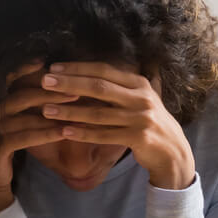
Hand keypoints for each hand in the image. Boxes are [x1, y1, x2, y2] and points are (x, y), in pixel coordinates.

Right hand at [0, 62, 78, 215]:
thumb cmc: (6, 154)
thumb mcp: (15, 128)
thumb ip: (26, 109)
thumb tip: (52, 89)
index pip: (9, 81)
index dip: (24, 70)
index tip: (45, 61)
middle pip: (20, 95)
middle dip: (50, 90)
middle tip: (75, 88)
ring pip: (23, 116)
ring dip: (52, 111)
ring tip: (76, 107)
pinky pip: (23, 138)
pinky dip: (45, 133)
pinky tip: (64, 132)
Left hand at [39, 62, 195, 189]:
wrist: (172, 150)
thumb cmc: (148, 120)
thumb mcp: (141, 97)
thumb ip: (120, 84)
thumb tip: (89, 68)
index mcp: (139, 82)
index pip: (104, 70)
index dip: (78, 68)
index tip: (54, 67)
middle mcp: (141, 97)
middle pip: (99, 88)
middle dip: (69, 84)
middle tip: (45, 82)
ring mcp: (141, 118)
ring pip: (98, 114)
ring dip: (70, 111)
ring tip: (46, 109)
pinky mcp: (138, 138)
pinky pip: (104, 135)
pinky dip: (83, 134)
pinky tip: (64, 131)